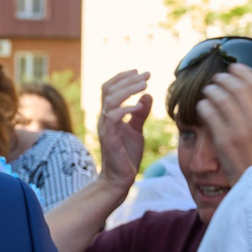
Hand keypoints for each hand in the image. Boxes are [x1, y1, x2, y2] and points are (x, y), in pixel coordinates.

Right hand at [93, 68, 152, 188]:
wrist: (119, 179)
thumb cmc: (126, 155)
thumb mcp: (137, 130)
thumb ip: (140, 114)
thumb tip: (147, 95)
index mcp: (109, 115)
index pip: (109, 88)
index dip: (123, 77)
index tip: (140, 72)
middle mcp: (104, 118)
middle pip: (108, 89)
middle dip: (128, 79)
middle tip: (147, 75)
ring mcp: (105, 127)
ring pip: (110, 99)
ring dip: (128, 89)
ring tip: (145, 85)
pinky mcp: (109, 138)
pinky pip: (114, 117)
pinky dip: (127, 108)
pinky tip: (140, 106)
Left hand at [197, 64, 251, 178]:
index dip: (244, 73)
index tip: (235, 67)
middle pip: (237, 87)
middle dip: (225, 78)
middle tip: (218, 77)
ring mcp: (239, 130)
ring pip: (221, 98)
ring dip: (213, 90)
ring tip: (208, 89)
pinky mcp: (223, 141)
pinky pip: (210, 114)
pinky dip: (205, 105)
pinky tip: (202, 105)